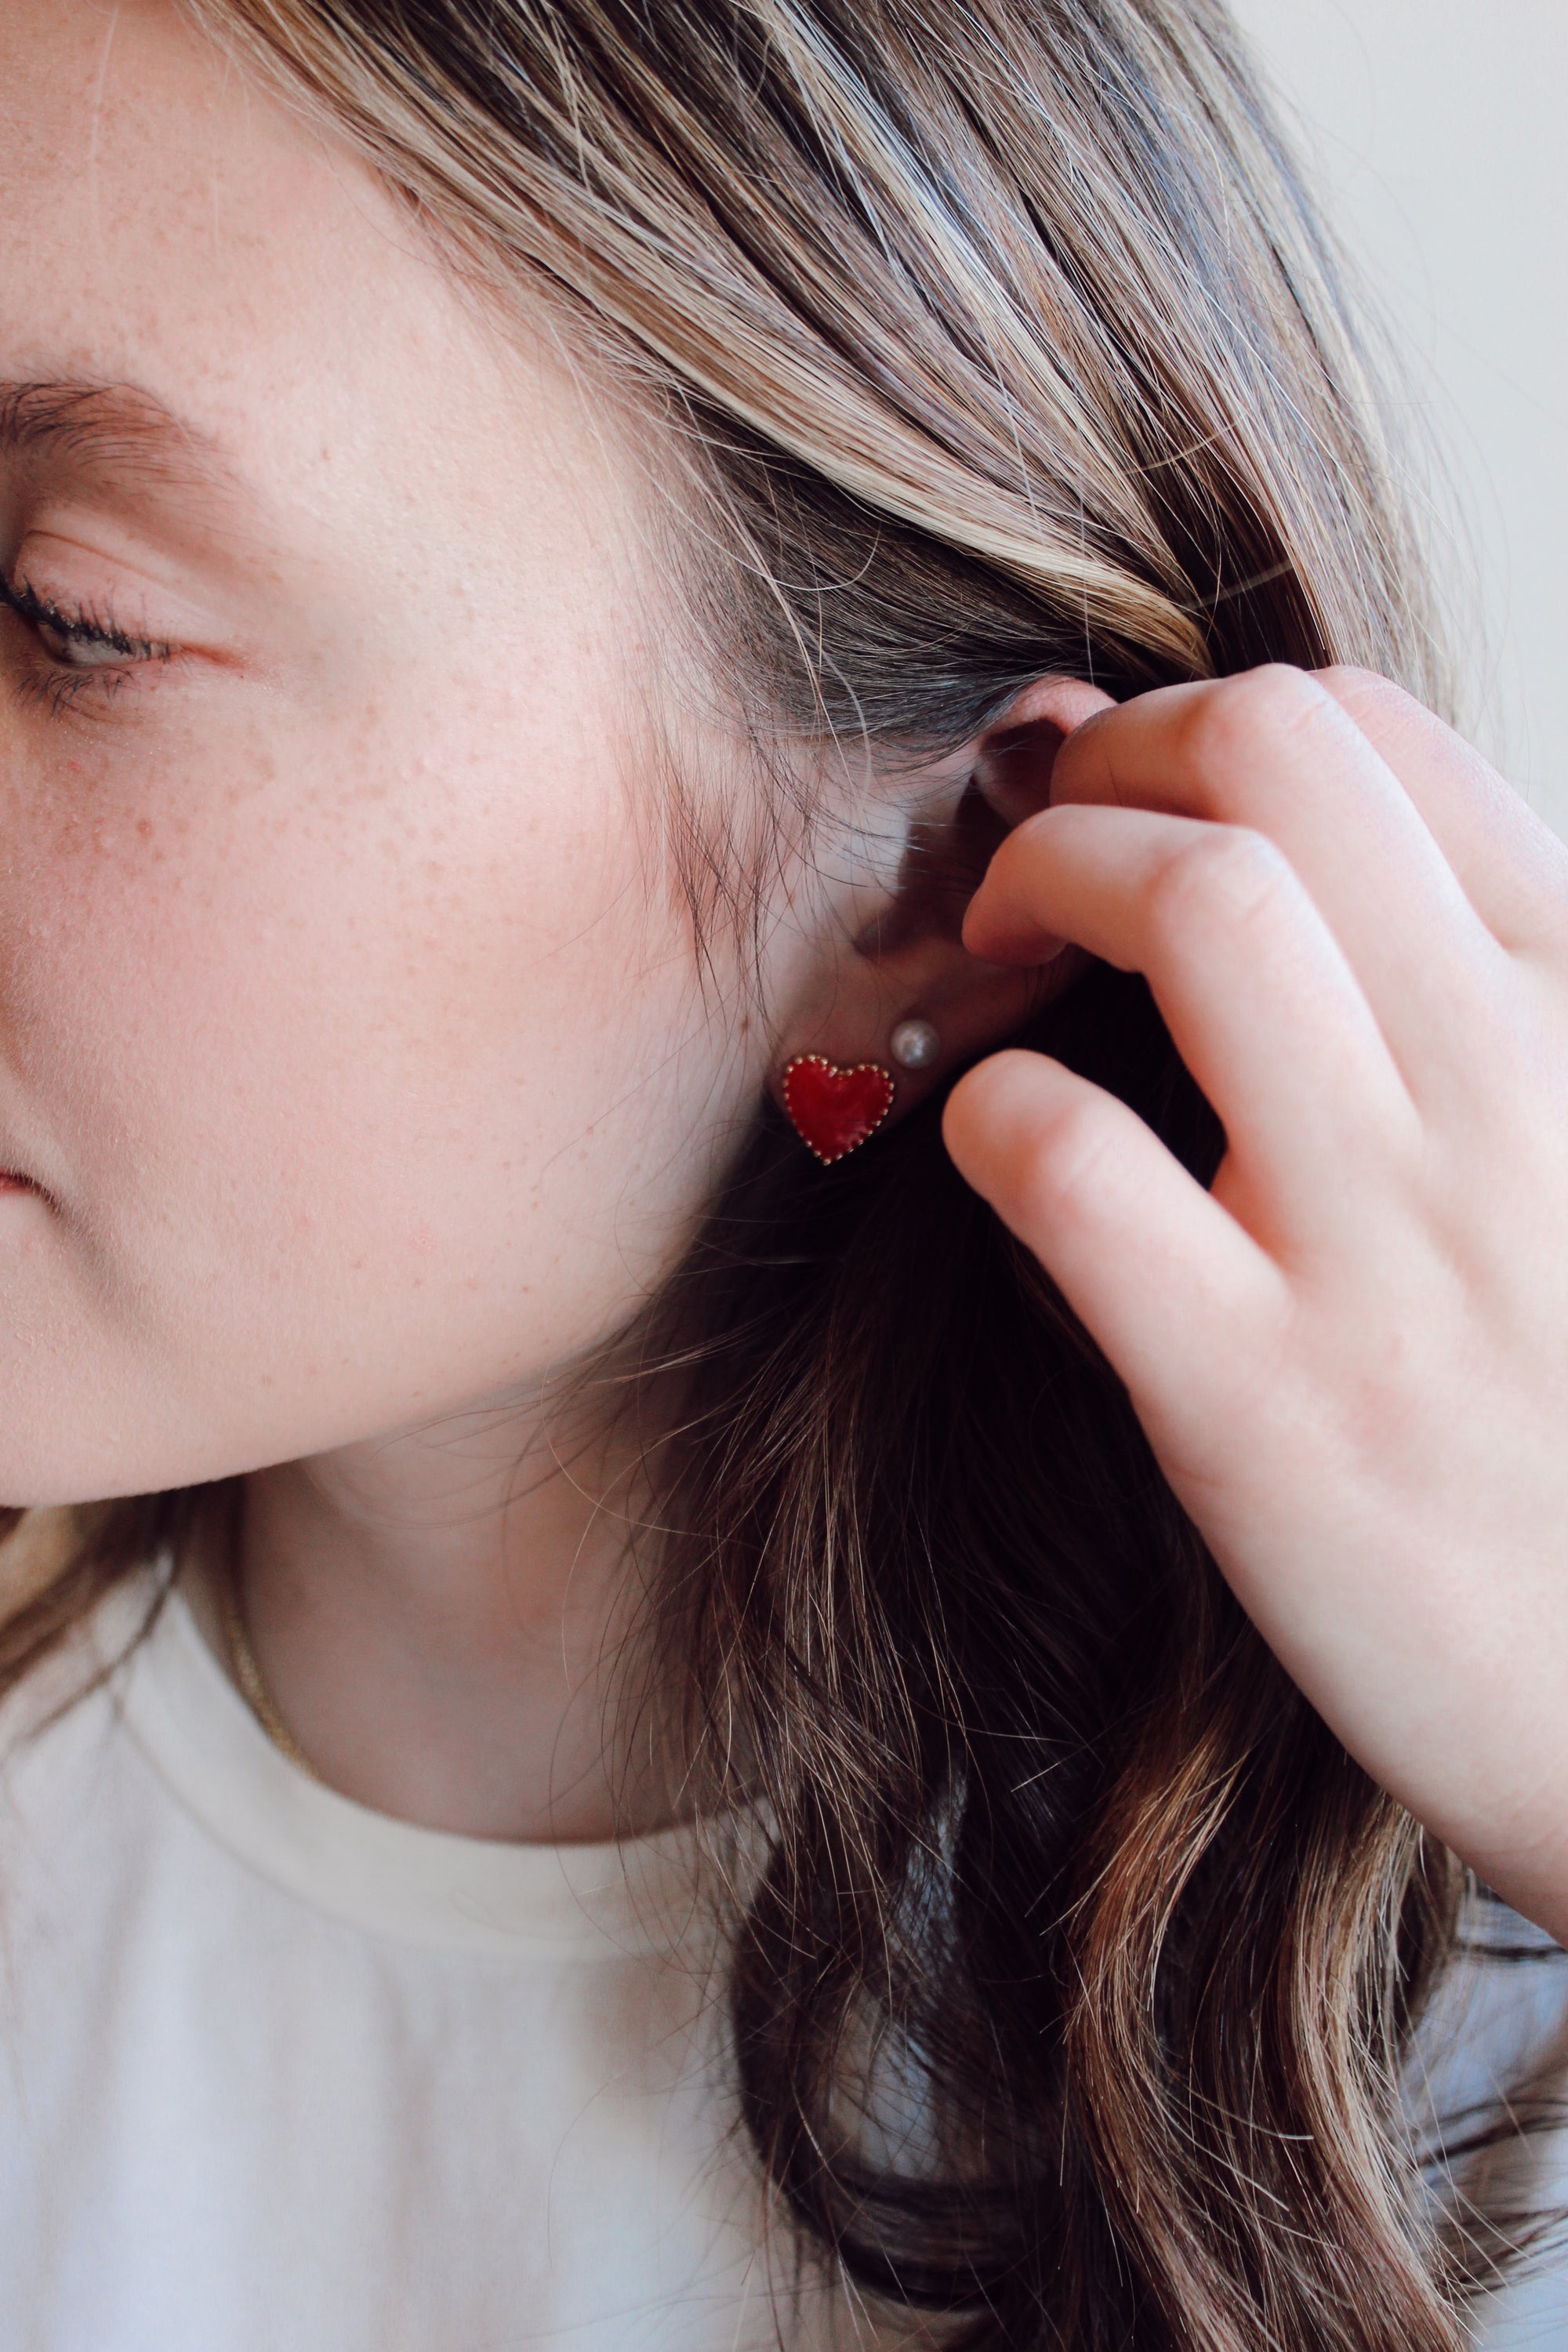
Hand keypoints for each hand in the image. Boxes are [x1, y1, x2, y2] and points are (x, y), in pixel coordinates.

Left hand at [943, 666, 1567, 1943]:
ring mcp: (1387, 1247)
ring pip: (1196, 906)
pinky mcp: (1263, 1407)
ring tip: (987, 953)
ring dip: (1042, 882)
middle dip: (1111, 756)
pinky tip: (993, 1138)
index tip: (1127, 787)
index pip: (1380, 736)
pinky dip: (991, 1109)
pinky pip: (1074, 1162)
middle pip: (1275, 760)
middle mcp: (1503, 1096)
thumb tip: (1300, 881)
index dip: (1204, 720)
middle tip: (1038, 842)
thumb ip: (1484, 1012)